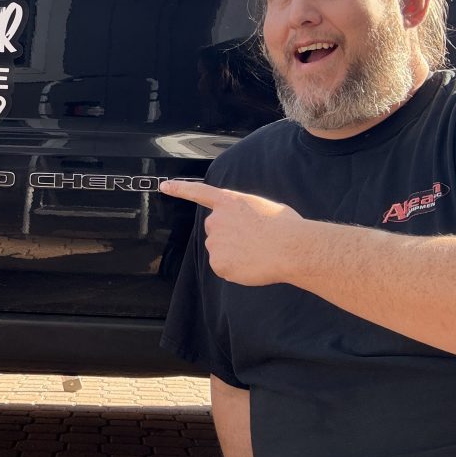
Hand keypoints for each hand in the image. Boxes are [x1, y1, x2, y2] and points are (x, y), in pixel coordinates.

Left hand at [160, 180, 304, 286]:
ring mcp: (214, 242)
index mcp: (228, 202)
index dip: (180, 189)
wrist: (291, 248)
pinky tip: (252, 264)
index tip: (164, 186)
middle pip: (215, 230)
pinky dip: (236, 269)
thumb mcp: (262, 207)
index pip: (198, 192)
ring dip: (234, 253)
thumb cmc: (285, 227)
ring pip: (221, 250)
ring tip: (257, 252)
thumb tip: (244, 225)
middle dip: (229, 236)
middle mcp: (215, 220)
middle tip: (253, 240)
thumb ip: (243, 212)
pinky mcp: (217, 263)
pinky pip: (224, 268)